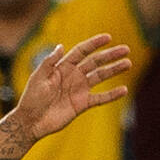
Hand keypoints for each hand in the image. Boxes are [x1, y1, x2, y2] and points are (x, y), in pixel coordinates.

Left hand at [13, 34, 131, 140]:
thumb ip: (49, 62)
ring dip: (114, 70)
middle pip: (95, 62)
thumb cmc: (31, 99)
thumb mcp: (38, 78)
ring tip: (128, 63)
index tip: (108, 37)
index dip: (94, 44)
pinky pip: (100, 98)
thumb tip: (61, 46)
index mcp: (62, 67)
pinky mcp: (82, 104)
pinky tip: (124, 90)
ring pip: (100, 77)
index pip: (81, 52)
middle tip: (126, 49)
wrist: (30, 122)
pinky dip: (112, 95)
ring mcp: (79, 90)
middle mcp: (73, 76)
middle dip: (110, 55)